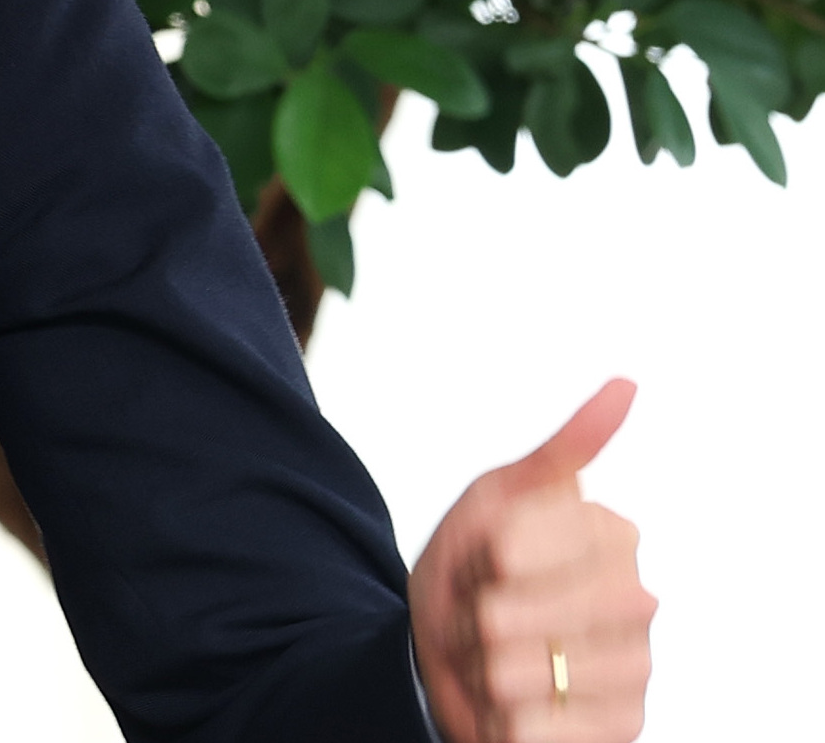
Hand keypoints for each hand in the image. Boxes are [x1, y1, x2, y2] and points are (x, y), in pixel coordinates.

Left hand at [410, 380, 655, 742]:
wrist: (456, 654)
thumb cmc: (477, 568)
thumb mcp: (496, 499)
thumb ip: (563, 449)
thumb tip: (627, 385)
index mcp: (614, 536)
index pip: (510, 548)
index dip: (473, 560)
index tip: (484, 561)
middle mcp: (638, 602)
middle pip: (507, 615)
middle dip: (471, 617)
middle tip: (482, 614)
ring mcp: (634, 669)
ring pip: (513, 673)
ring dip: (479, 668)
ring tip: (493, 657)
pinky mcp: (621, 728)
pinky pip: (534, 728)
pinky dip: (501, 719)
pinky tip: (511, 706)